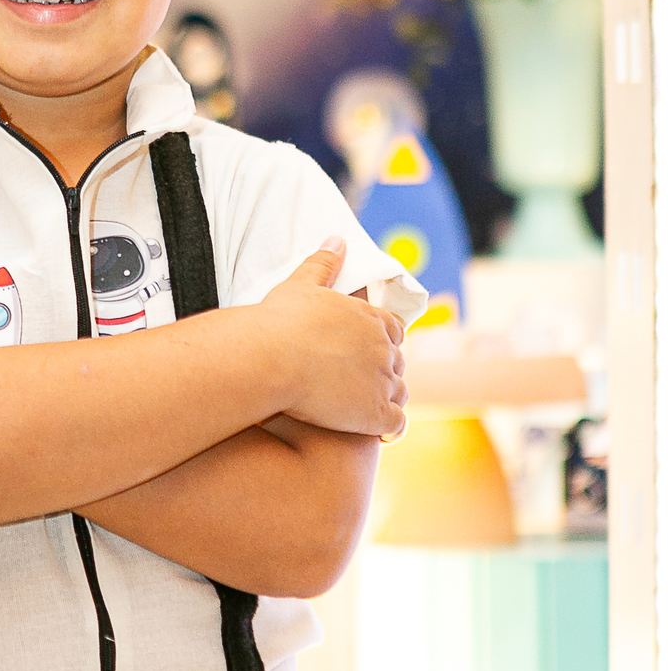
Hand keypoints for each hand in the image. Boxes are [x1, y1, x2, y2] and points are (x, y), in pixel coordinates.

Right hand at [259, 237, 406, 438]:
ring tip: (368, 408)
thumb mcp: (302, 285)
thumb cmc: (281, 322)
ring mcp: (383, 380)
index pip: (393, 330)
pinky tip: (379, 432)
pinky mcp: (376, 412)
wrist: (271, 359)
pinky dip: (391, 428)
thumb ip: (324, 263)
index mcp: (372, 318)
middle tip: (363, 383)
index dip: (382, 342)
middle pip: (397, 362)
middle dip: (384, 372)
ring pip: (399, 393)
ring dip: (388, 399)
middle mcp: (385, 348)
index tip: (368, 351)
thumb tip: (338, 238)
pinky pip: (395, 423)